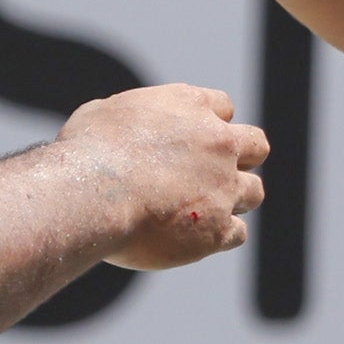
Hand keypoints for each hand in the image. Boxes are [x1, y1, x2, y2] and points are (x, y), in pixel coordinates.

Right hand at [71, 81, 266, 268]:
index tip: (191, 142)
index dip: (209, 125)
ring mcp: (224, 186)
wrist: (95, 193)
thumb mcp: (103, 113)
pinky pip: (237, 233)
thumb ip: (130, 118)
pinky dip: (219, 236)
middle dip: (240, 160)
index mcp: (190, 105)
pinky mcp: (218, 228)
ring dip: (233, 201)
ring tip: (199, 212)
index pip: (222, 107)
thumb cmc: (87, 152)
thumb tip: (122, 128)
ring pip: (254, 192)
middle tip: (210, 177)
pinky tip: (192, 238)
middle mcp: (218, 143)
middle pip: (256, 146)